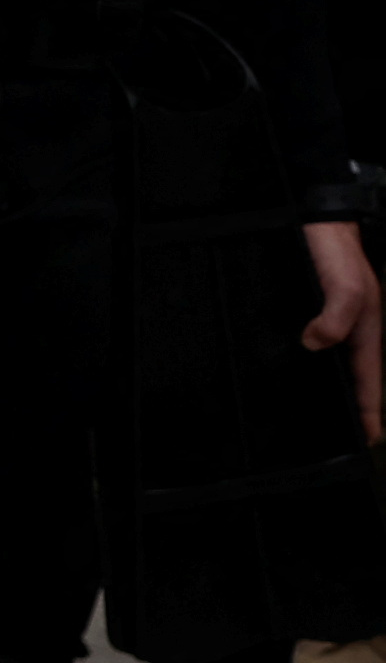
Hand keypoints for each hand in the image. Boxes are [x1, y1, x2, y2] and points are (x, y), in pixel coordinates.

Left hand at [310, 218, 381, 447]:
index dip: (369, 413)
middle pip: (355, 379)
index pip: (370, 383)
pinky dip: (309, 362)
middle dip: (351, 408)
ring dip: (331, 387)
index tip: (367, 440)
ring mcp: (333, 323)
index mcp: (366, 333)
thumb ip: (336, 318)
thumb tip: (314, 346)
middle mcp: (351, 332)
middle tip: (336, 438)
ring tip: (314, 413)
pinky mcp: (312, 313)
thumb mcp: (344, 286)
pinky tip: (292, 372)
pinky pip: (315, 346)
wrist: (319, 221)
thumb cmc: (337, 253)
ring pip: (334, 364)